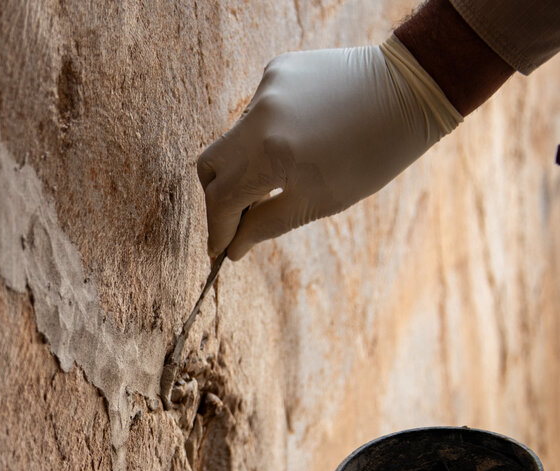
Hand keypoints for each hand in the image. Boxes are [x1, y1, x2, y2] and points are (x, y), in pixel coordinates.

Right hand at [198, 36, 460, 259]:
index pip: (219, 199)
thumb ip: (266, 225)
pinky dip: (267, 132)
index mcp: (270, 154)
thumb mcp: (319, 201)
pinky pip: (256, 111)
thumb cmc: (373, 154)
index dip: (216, 229)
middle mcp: (258, 116)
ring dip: (247, 163)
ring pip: (234, 138)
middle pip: (209, 165)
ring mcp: (266, 89)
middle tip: (238, 217)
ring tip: (284, 173)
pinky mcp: (277, 69)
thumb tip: (232, 248)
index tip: (219, 250)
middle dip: (217, 196)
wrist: (412, 89)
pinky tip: (300, 136)